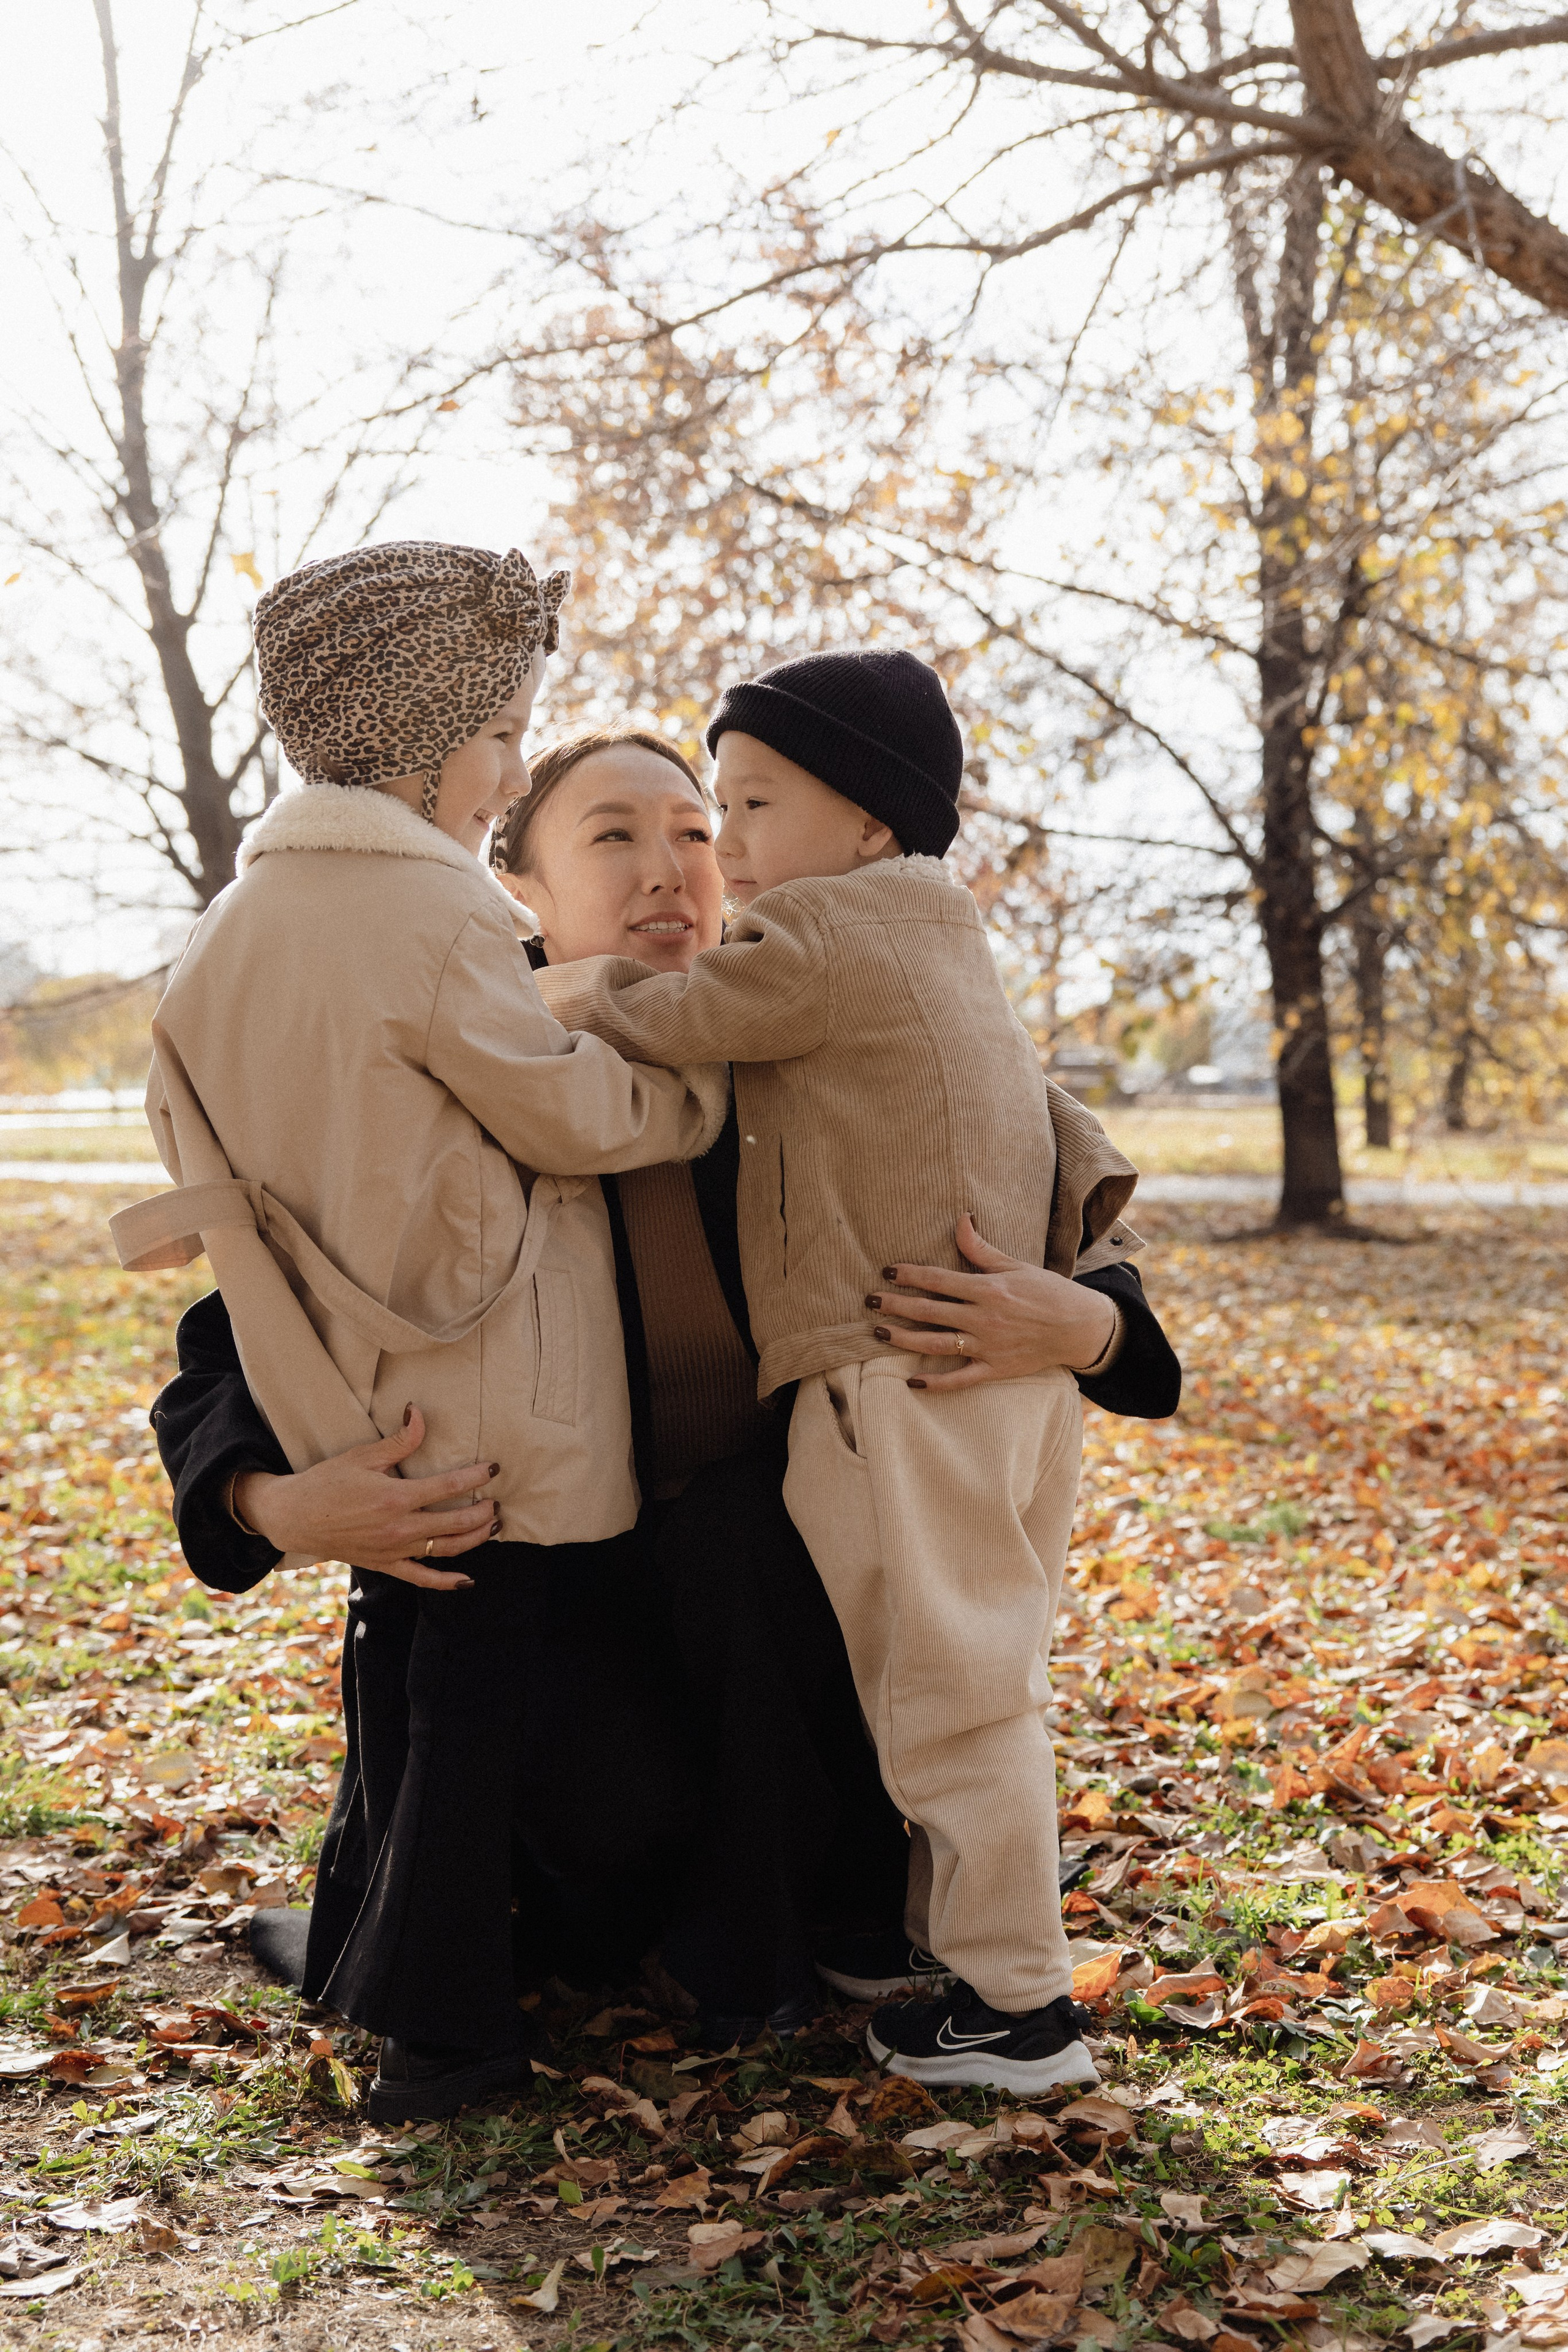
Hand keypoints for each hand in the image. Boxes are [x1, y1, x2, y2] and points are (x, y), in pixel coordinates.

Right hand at [233, 1408, 496, 1589]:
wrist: (294, 1517)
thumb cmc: (327, 1482)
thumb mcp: (362, 1455)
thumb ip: (399, 1440)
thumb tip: (420, 1413)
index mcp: (396, 1497)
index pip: (449, 1487)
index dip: (476, 1477)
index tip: (494, 1468)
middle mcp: (400, 1527)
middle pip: (456, 1523)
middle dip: (483, 1512)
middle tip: (497, 1500)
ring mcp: (394, 1550)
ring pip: (446, 1550)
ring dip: (476, 1539)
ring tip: (494, 1526)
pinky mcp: (385, 1564)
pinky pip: (421, 1578)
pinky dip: (447, 1582)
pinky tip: (468, 1579)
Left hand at [866, 1214, 1116, 1390]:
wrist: (1080, 1327)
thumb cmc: (1048, 1292)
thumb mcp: (1016, 1265)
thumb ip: (981, 1249)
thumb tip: (960, 1219)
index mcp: (987, 1289)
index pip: (939, 1280)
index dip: (910, 1275)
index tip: (887, 1271)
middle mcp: (984, 1318)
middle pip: (930, 1311)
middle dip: (896, 1305)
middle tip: (869, 1302)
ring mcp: (988, 1346)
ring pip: (937, 1344)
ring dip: (905, 1339)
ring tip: (879, 1333)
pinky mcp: (996, 1369)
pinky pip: (960, 1379)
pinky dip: (936, 1383)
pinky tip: (913, 1382)